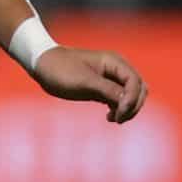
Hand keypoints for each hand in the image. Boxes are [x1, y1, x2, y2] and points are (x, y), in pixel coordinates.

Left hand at [32, 47, 147, 123]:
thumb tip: (128, 101)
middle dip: (133, 105)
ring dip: (128, 108)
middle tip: (118, 119)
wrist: (43, 66)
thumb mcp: (84, 82)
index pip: (135, 82)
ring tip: (113, 119)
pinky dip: (120, 108)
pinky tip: (109, 117)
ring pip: (132, 95)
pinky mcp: (103, 87)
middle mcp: (116, 68)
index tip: (119, 113)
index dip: (132, 99)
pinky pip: (121, 99)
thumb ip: (107, 90)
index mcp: (114, 62)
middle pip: (139, 89)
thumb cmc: (61, 70)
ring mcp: (110, 78)